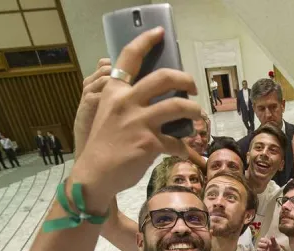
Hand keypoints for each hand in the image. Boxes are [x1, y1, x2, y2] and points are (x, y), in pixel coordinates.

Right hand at [70, 28, 198, 207]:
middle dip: (185, 78)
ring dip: (195, 110)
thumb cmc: (103, 145)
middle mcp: (126, 102)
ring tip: (199, 115)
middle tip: (192, 87)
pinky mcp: (149, 143)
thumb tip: (156, 97)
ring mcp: (139, 122)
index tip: (160, 33)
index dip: (146, 41)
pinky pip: (176, 142)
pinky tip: (187, 153)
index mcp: (114, 92)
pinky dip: (185, 148)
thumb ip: (128, 102)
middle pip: (164, 77)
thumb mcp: (109, 115)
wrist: (94, 175)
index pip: (128, 57)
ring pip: (178, 106)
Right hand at [256, 237, 280, 250]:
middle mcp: (263, 245)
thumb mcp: (275, 245)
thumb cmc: (276, 249)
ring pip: (258, 248)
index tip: (267, 242)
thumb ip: (273, 240)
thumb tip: (272, 236)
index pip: (261, 239)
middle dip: (262, 245)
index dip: (263, 240)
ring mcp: (262, 249)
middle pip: (258, 244)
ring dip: (261, 249)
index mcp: (266, 242)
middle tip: (267, 246)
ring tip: (266, 250)